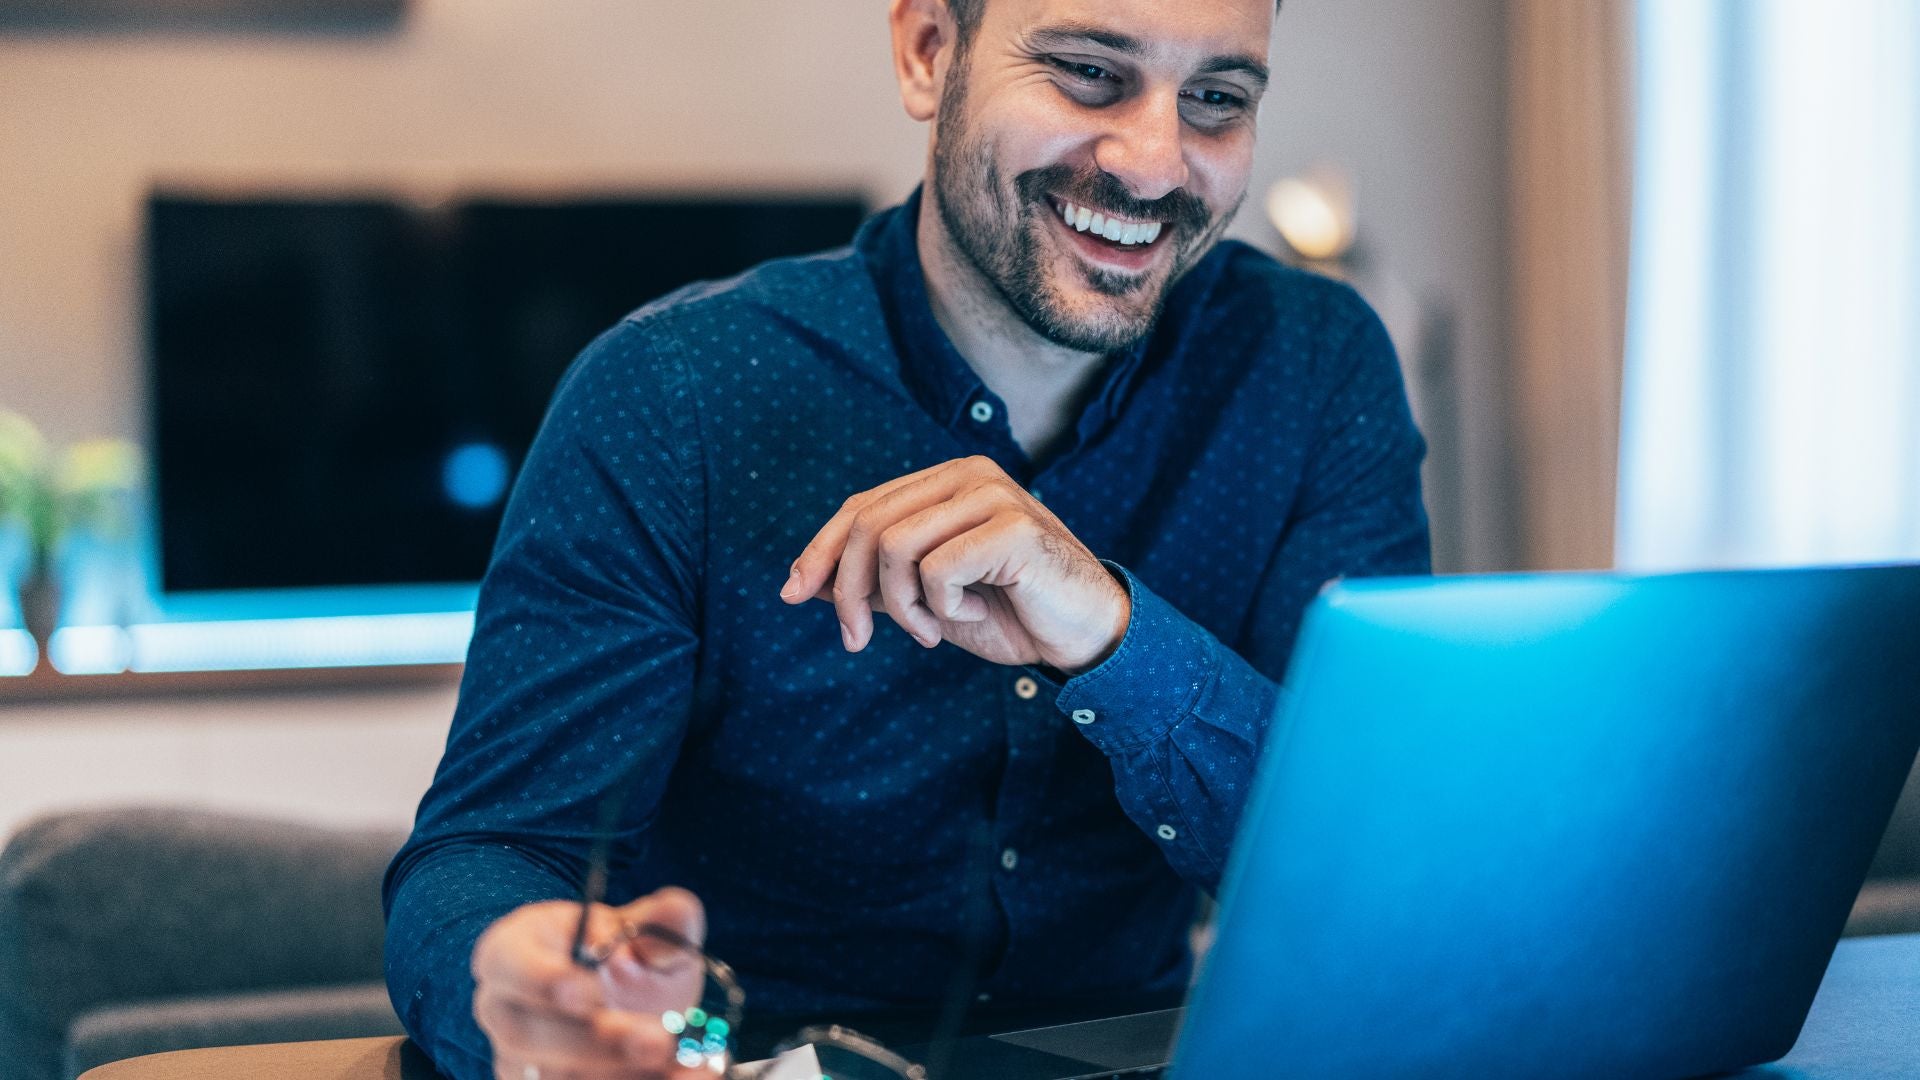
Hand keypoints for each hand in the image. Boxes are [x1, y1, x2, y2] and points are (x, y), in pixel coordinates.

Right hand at [472, 887, 714, 1079]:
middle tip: (657, 1041)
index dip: (543, 979)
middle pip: (527, 1032)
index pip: (507, 962)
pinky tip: (684, 1077)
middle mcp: (503, 1007)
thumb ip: (661, 923)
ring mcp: (515, 1058)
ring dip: (621, 1074)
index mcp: (514, 949)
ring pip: (553, 1076)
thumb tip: (676, 908)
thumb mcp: (646, 933)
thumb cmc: (625, 957)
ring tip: (684, 1066)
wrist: (630, 1005)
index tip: (592, 990)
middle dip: (596, 1041)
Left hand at [780, 456, 1129, 672]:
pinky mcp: (1013, 527)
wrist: (1083, 636)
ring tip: (930, 631)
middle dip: (846, 591)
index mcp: (947, 481)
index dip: (820, 550)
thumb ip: (876, 581)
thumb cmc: (1011, 613)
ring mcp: (993, 496)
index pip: (862, 506)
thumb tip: (804, 580)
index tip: (793, 595)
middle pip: (868, 524)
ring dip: (901, 606)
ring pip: (895, 547)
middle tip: (856, 640)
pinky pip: (938, 570)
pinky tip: (974, 612)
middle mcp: (969, 475)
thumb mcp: (927, 598)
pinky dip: (943, 608)